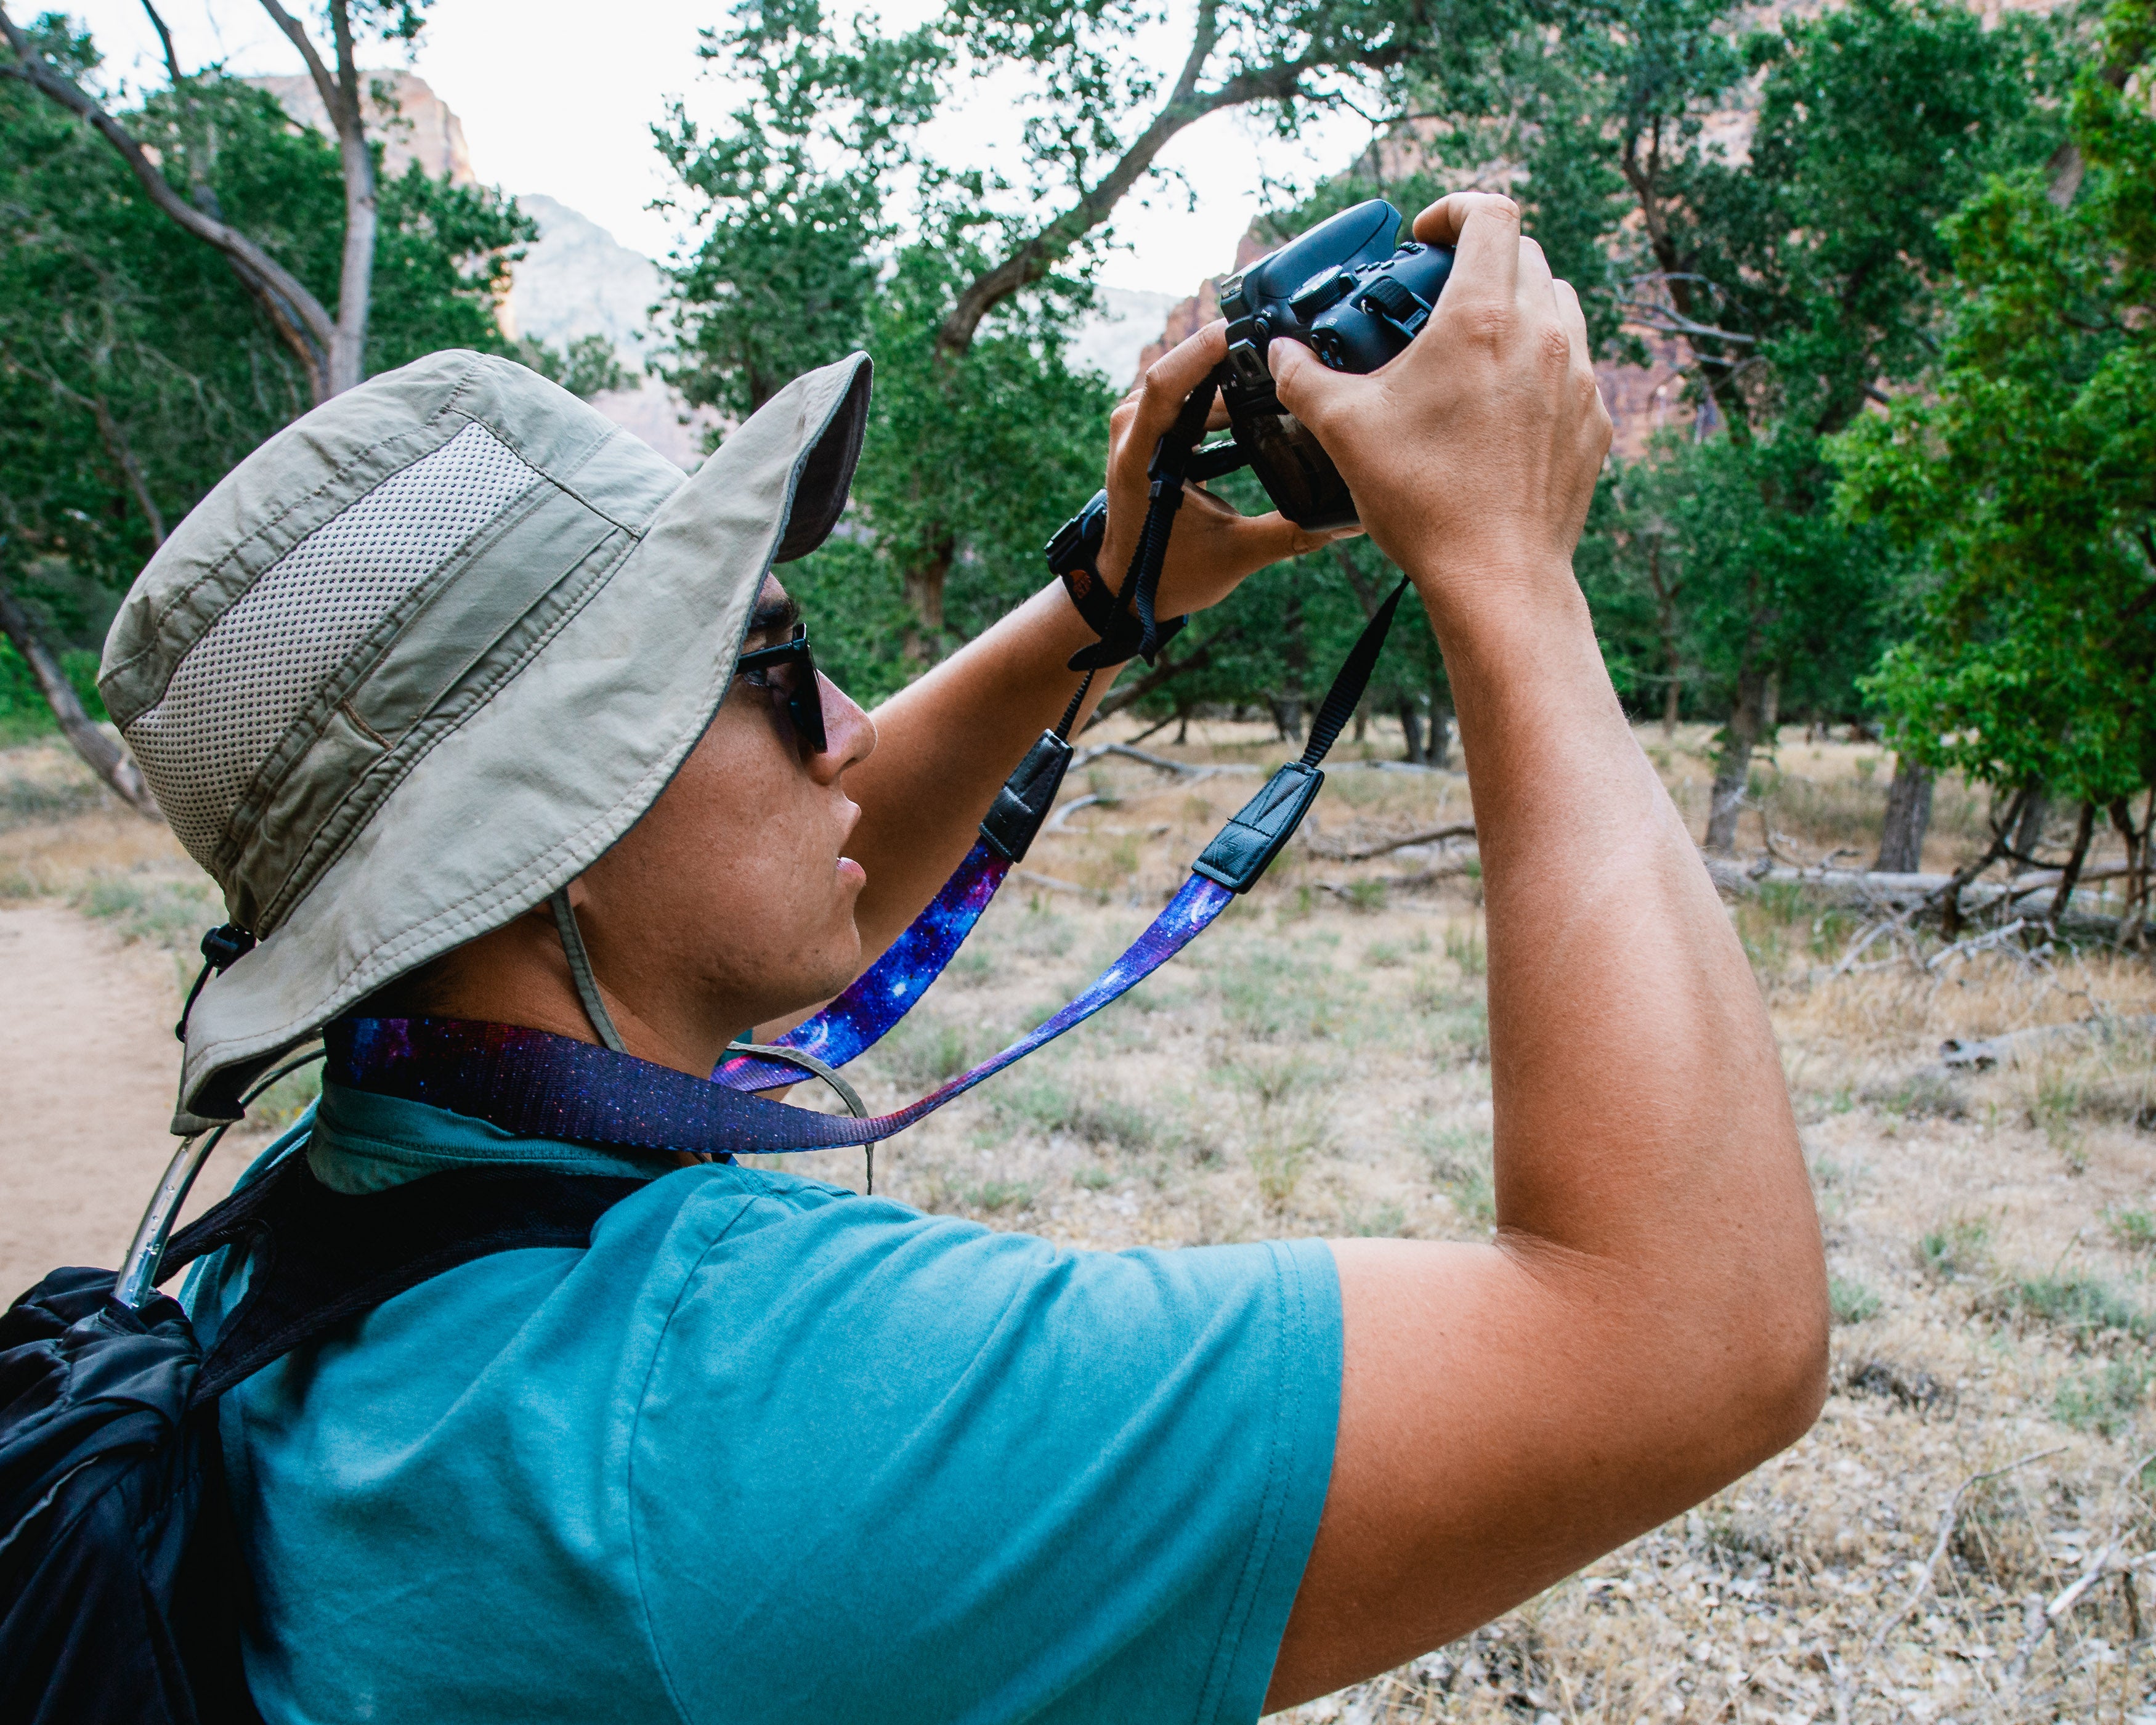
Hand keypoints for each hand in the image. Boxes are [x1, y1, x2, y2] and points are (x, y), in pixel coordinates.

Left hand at [1098, 320, 1357, 620]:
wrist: (1125, 588)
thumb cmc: (1167, 574)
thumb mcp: (1234, 555)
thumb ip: (1290, 534)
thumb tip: (1344, 521)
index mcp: (1140, 457)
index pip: (1165, 386)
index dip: (1200, 352)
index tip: (1239, 330)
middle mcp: (1132, 432)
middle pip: (1183, 374)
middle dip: (1232, 363)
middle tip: (1285, 358)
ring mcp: (1138, 428)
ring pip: (1187, 384)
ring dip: (1229, 381)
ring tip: (1277, 379)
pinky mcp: (1150, 430)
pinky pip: (1185, 398)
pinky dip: (1219, 397)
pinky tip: (1254, 400)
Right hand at [1265, 193, 1611, 627]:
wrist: (1497, 578)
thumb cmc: (1423, 500)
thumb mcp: (1344, 431)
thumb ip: (1303, 379)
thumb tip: (1280, 354)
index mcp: (1483, 318)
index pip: (1492, 213)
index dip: (1455, 209)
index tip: (1424, 237)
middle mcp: (1543, 334)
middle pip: (1525, 254)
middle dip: (1479, 260)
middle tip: (1435, 296)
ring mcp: (1579, 378)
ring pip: (1558, 304)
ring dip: (1517, 306)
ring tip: (1473, 346)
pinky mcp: (1594, 421)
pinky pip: (1573, 366)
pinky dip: (1540, 364)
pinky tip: (1500, 404)